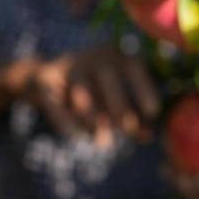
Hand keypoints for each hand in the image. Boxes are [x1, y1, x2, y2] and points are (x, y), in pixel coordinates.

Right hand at [21, 47, 159, 145]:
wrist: (47, 79)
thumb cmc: (94, 92)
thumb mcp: (114, 103)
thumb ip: (132, 119)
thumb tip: (149, 136)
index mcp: (118, 57)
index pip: (134, 67)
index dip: (144, 89)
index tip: (153, 112)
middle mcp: (95, 56)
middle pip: (108, 77)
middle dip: (119, 106)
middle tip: (127, 129)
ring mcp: (69, 65)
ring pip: (81, 90)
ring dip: (92, 117)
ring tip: (102, 142)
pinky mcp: (45, 78)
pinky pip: (55, 100)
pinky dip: (64, 120)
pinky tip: (74, 136)